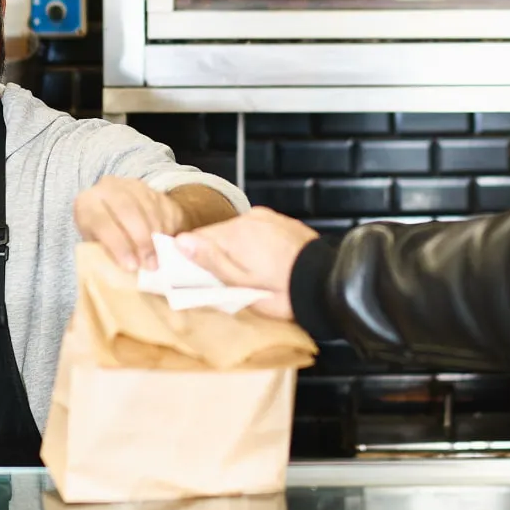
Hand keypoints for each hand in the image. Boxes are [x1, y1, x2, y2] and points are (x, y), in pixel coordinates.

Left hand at [74, 176, 186, 271]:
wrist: (114, 213)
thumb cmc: (103, 236)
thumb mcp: (97, 245)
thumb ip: (108, 254)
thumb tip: (131, 272)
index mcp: (87, 203)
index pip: (101, 222)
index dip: (118, 245)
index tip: (132, 267)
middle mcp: (109, 188)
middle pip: (128, 210)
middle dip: (142, 240)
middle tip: (151, 265)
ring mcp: (134, 186)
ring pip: (150, 208)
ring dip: (158, 236)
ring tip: (161, 259)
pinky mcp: (155, 189)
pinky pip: (167, 207)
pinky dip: (169, 228)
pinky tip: (168, 244)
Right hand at [173, 207, 318, 320]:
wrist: (328, 283)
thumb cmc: (284, 291)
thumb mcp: (242, 285)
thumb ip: (211, 261)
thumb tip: (181, 242)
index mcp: (236, 234)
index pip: (197, 238)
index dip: (193, 257)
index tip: (197, 275)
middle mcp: (250, 218)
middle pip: (217, 234)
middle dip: (217, 254)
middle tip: (228, 281)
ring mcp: (268, 218)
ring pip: (237, 232)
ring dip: (236, 248)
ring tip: (250, 273)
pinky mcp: (281, 221)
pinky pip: (257, 230)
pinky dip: (254, 244)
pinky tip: (265, 262)